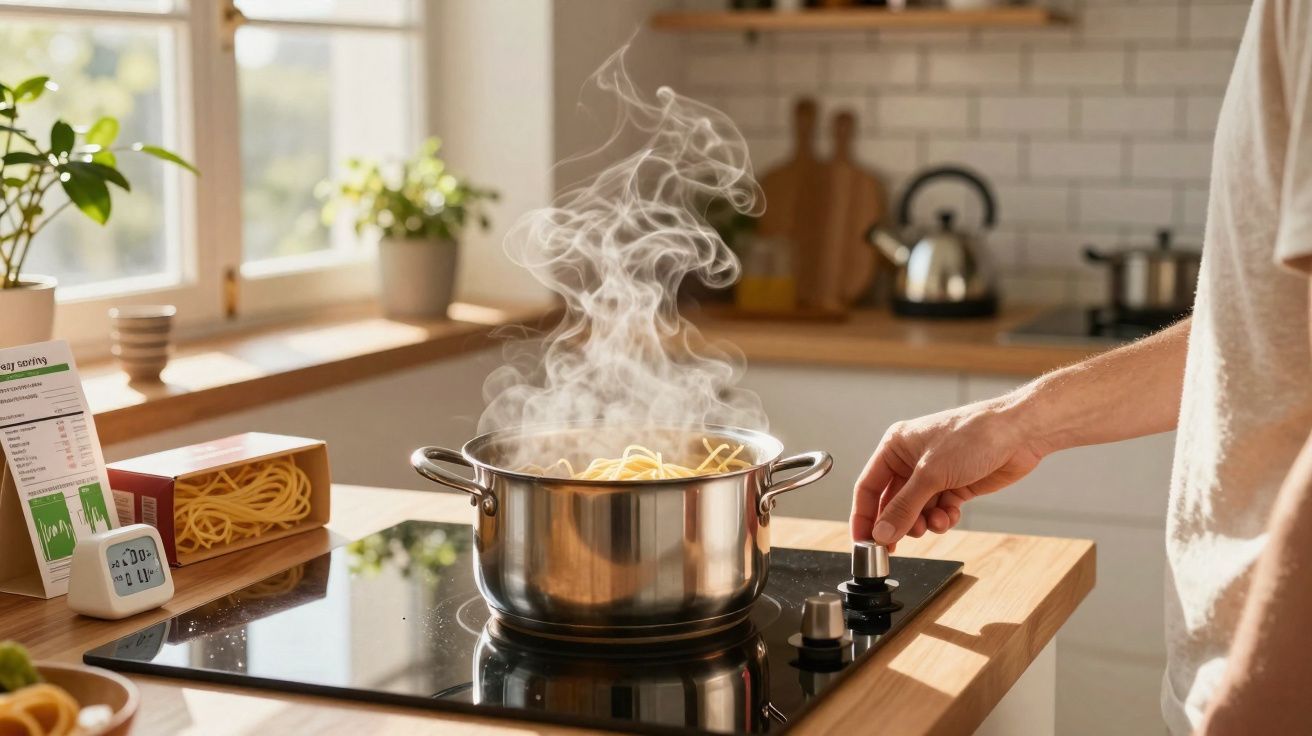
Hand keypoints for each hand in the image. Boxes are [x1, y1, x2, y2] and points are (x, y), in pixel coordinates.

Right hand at [851, 397, 1048, 546]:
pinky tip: (950, 516)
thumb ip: (904, 507)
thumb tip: (881, 534)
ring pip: (916, 510)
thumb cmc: (972, 437)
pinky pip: (938, 511)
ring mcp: (934, 474)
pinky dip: (942, 518)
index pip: (868, 487)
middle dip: (899, 522)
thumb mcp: (931, 475)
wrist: (1018, 433)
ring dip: (924, 522)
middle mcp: (911, 460)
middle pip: (893, 502)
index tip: (862, 543)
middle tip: (902, 541)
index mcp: (896, 447)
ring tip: (936, 522)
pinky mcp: (955, 485)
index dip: (864, 517)